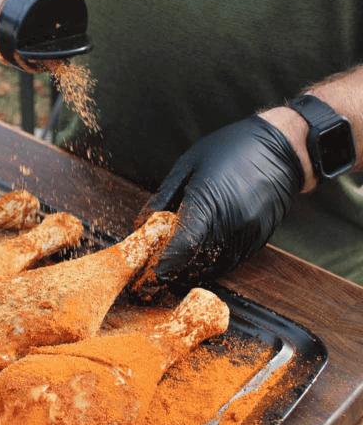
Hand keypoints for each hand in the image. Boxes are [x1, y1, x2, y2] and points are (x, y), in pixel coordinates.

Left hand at [142, 115, 305, 288]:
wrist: (280, 148)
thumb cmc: (231, 149)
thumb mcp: (188, 165)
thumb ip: (165, 196)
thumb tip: (145, 220)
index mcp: (208, 201)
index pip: (183, 245)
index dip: (166, 263)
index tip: (153, 273)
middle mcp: (231, 222)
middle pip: (198, 260)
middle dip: (176, 271)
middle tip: (158, 276)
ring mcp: (249, 232)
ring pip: (217, 266)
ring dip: (195, 272)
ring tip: (176, 271)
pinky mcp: (260, 238)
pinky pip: (234, 261)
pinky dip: (215, 266)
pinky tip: (201, 262)